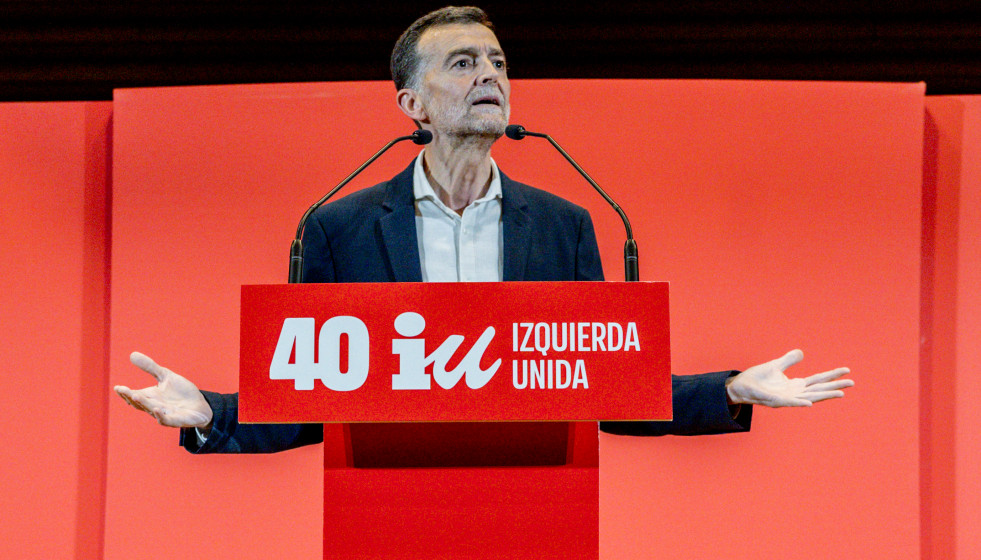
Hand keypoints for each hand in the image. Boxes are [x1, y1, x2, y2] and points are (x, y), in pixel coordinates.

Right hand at [114, 352, 213, 429]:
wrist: (200, 405)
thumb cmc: (181, 392)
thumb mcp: (166, 376)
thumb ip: (150, 367)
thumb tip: (132, 354)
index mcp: (151, 396)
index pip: (134, 396)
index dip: (125, 393)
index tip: (117, 387)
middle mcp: (155, 406)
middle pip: (140, 403)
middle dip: (130, 397)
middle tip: (122, 390)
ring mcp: (165, 414)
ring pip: (151, 410)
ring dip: (143, 404)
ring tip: (135, 396)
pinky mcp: (177, 420)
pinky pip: (166, 420)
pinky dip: (160, 416)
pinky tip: (156, 409)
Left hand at [726, 349, 852, 407]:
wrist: (740, 387)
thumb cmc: (757, 379)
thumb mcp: (775, 366)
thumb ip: (788, 360)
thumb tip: (801, 352)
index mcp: (796, 385)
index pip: (818, 379)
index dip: (832, 375)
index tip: (847, 370)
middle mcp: (794, 393)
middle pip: (819, 389)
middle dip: (835, 386)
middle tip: (853, 382)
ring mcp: (786, 398)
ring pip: (810, 397)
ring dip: (824, 396)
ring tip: (841, 393)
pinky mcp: (775, 401)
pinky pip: (790, 402)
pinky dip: (800, 403)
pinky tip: (810, 403)